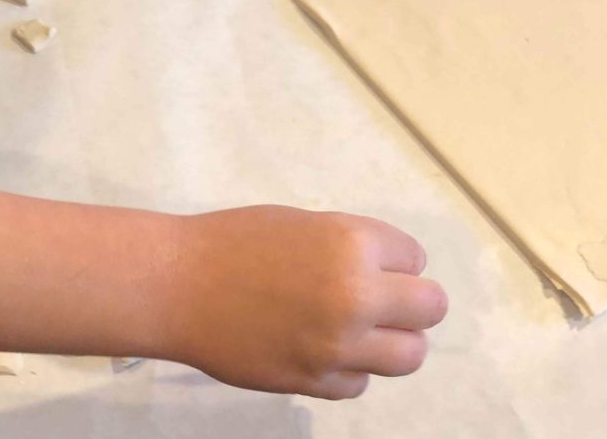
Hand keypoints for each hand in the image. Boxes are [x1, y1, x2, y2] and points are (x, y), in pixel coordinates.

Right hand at [165, 206, 447, 398]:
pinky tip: (319, 349)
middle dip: (410, 301)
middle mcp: (355, 295)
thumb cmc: (232, 242)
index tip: (369, 263)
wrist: (176, 286)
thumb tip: (389, 273)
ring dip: (391, 340)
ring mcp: (338, 345)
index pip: (414, 257)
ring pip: (409, 354)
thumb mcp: (300, 224)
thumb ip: (348, 246)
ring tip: (361, 330)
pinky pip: (360, 382)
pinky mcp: (315, 382)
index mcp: (350, 243)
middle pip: (430, 307)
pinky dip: (347, 368)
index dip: (393, 259)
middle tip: (381, 299)